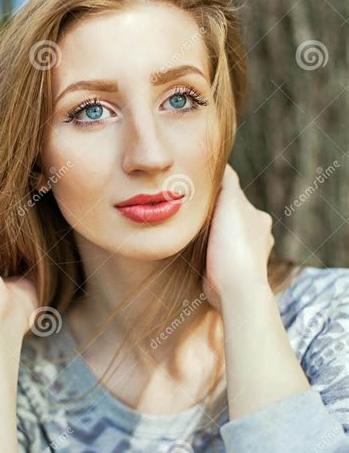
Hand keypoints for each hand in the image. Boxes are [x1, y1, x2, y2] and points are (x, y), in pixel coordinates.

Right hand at [202, 164, 274, 311]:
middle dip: (214, 219)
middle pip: (230, 219)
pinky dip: (210, 256)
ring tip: (193, 238)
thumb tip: (221, 162)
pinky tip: (198, 257)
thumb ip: (227, 180)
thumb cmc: (234, 245)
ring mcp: (247, 258)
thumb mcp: (230, 201)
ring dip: (211, 238)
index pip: (235, 198)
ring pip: (224, 239)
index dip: (216, 195)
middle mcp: (258, 237)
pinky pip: (219, 258)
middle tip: (193, 217)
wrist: (236, 289)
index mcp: (259, 218)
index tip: (198, 196)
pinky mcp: (234, 275)